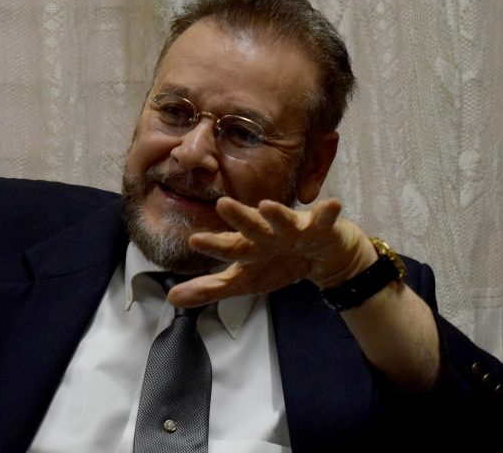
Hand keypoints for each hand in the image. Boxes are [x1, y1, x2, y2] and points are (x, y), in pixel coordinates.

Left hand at [167, 196, 377, 307]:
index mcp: (248, 246)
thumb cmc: (277, 263)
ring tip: (267, 205)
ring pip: (284, 220)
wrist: (321, 257)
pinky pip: (324, 219)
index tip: (193, 240)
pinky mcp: (320, 227)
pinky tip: (331, 204)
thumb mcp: (244, 281)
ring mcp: (293, 228)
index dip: (213, 245)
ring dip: (277, 214)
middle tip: (223, 205)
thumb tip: (172, 299)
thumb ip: (210, 289)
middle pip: (251, 226)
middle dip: (240, 217)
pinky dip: (327, 212)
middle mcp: (267, 233)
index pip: (228, 247)